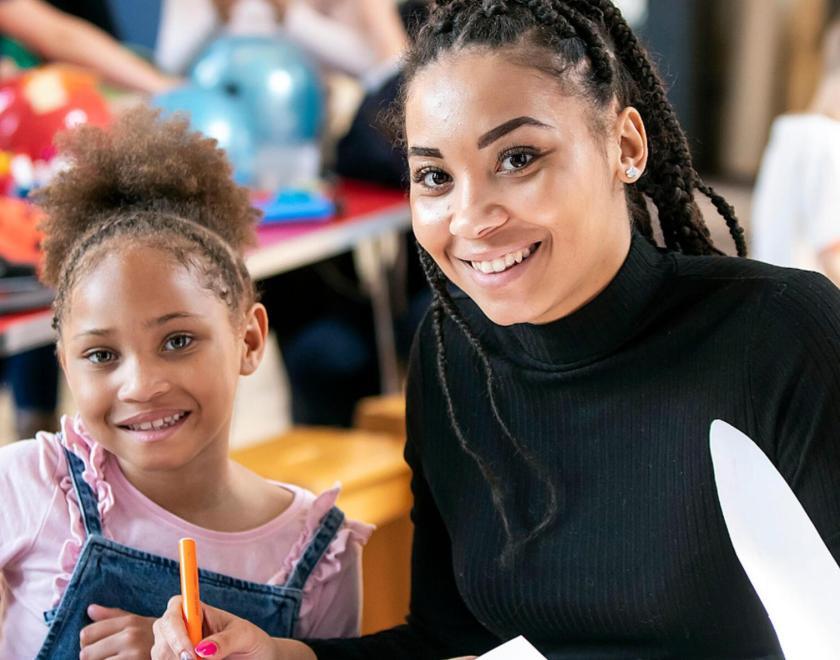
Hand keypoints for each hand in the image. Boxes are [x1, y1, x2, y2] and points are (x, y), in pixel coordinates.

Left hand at [79, 604, 154, 658]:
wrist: (178, 650)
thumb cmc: (154, 638)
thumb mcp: (138, 623)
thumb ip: (113, 616)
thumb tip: (90, 609)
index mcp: (130, 622)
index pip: (87, 633)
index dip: (87, 642)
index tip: (98, 646)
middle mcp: (131, 637)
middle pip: (86, 653)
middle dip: (92, 657)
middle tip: (106, 657)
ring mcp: (133, 655)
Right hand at [151, 595, 315, 658]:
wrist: (255, 658)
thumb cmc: (250, 641)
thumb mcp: (244, 636)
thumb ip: (225, 641)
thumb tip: (202, 650)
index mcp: (196, 609)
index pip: (174, 608)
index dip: (177, 630)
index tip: (191, 653)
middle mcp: (180, 625)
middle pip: (162, 632)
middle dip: (176, 651)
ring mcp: (173, 645)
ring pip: (160, 654)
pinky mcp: (172, 659)